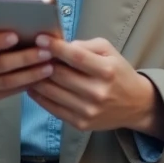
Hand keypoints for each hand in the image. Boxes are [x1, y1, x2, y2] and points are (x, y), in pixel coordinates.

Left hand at [26, 35, 163, 137]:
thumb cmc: (118, 72)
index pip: (76, 57)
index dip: (55, 47)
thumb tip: (60, 46)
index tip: (39, 38)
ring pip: (52, 92)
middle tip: (31, 53)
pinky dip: (39, 97)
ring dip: (36, 79)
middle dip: (42, 62)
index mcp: (106, 70)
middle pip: (60, 75)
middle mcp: (98, 92)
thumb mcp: (108, 51)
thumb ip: (85, 45)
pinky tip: (33, 86)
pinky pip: (53, 109)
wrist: (135, 104)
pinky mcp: (81, 124)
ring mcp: (88, 111)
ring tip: (28, 68)